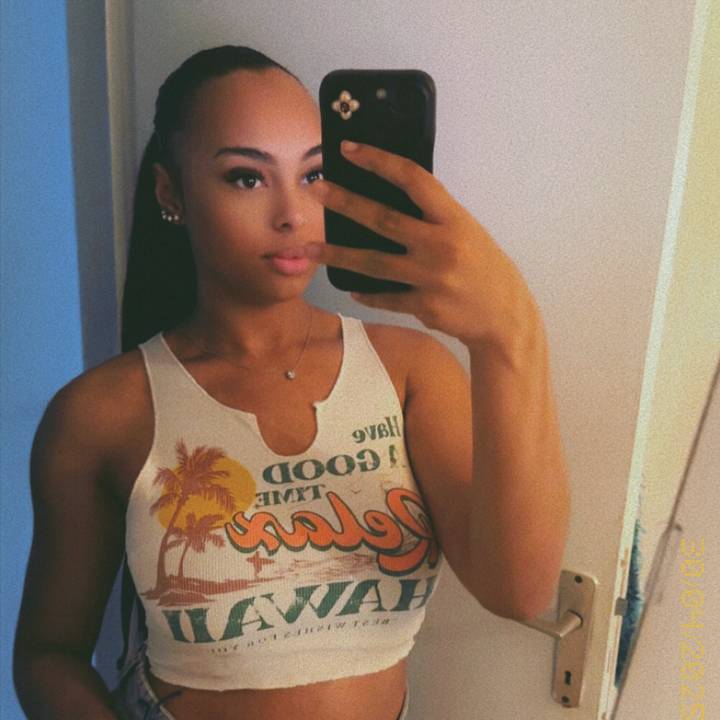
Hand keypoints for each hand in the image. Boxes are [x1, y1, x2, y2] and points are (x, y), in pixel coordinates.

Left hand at [306, 141, 539, 348]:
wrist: (505, 318)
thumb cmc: (486, 269)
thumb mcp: (468, 233)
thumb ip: (435, 218)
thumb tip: (394, 198)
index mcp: (455, 219)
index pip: (414, 180)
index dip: (380, 161)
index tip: (350, 150)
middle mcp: (441, 246)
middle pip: (383, 219)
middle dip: (346, 203)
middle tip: (316, 190)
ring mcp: (431, 278)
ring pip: (373, 262)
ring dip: (338, 254)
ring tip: (309, 248)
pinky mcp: (424, 306)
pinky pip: (386, 297)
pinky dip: (367, 293)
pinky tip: (351, 288)